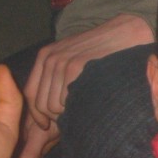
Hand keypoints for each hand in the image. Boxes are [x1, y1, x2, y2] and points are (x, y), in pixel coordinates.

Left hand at [23, 13, 152, 131]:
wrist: (126, 32)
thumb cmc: (105, 49)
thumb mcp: (76, 57)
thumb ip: (61, 75)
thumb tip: (54, 106)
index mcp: (46, 56)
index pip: (31, 93)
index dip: (37, 113)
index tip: (48, 124)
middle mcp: (50, 59)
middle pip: (41, 103)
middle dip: (54, 118)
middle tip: (74, 121)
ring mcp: (61, 63)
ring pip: (53, 105)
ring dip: (68, 114)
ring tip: (85, 113)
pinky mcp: (75, 68)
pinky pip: (67, 101)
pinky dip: (77, 108)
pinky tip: (91, 106)